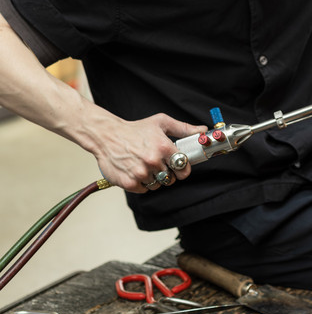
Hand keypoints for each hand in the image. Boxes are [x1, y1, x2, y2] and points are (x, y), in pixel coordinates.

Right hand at [88, 111, 206, 193]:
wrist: (106, 136)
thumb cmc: (135, 129)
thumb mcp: (161, 123)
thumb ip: (184, 128)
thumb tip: (202, 130)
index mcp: (163, 147)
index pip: (184, 166)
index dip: (182, 167)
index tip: (179, 166)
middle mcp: (153, 161)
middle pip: (171, 178)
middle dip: (167, 172)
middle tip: (158, 163)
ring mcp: (141, 173)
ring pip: (158, 185)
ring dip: (154, 178)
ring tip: (145, 165)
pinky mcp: (130, 183)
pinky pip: (145, 190)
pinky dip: (142, 183)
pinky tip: (137, 170)